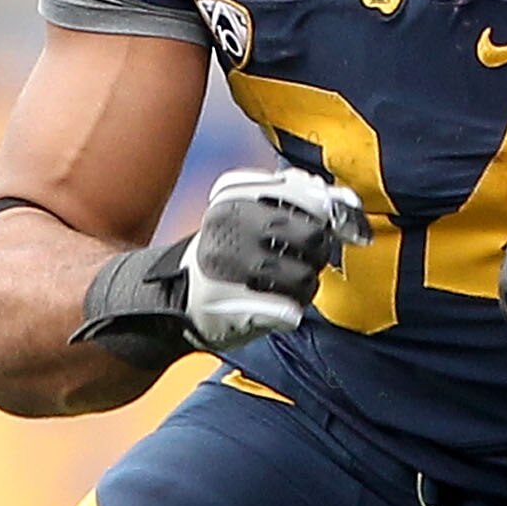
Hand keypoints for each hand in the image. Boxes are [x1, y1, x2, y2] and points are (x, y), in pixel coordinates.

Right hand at [181, 165, 368, 351]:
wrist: (173, 300)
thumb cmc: (219, 256)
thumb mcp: (241, 214)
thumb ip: (285, 197)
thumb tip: (333, 195)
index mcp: (233, 199)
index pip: (302, 195)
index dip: (324, 211)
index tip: (324, 222)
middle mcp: (231, 229)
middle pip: (312, 237)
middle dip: (318, 251)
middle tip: (304, 257)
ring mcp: (235, 269)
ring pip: (306, 278)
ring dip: (305, 286)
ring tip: (285, 284)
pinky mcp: (241, 308)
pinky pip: (291, 310)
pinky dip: (290, 311)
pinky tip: (274, 305)